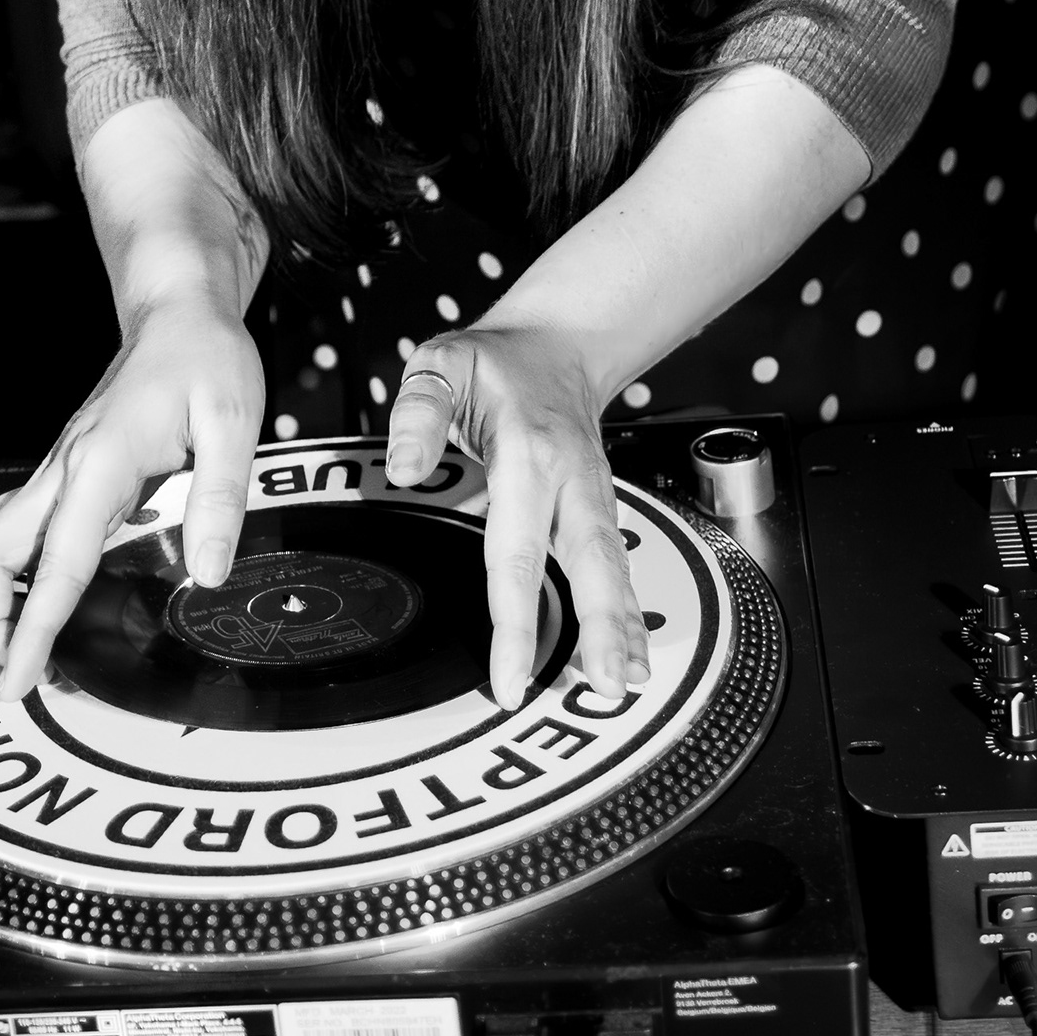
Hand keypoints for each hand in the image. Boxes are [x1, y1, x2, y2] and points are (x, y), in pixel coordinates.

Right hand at [0, 302, 265, 701]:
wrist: (178, 310)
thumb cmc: (206, 356)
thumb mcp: (234, 420)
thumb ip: (222, 497)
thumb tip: (210, 573)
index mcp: (101, 461)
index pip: (57, 561)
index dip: (33, 628)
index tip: (17, 680)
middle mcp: (66, 466)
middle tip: (17, 672)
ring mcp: (60, 464)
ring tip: (21, 641)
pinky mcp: (68, 465)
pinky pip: (18, 521)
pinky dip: (12, 565)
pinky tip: (41, 589)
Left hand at [385, 321, 647, 710]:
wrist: (557, 345)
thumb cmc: (493, 364)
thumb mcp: (441, 364)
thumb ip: (419, 412)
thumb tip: (405, 469)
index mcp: (528, 452)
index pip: (517, 549)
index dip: (516, 618)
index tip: (512, 676)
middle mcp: (571, 479)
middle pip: (589, 563)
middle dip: (600, 630)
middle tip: (603, 690)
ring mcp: (592, 495)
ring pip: (612, 568)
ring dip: (621, 629)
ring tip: (624, 687)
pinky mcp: (600, 508)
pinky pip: (616, 564)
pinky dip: (627, 613)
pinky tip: (632, 657)